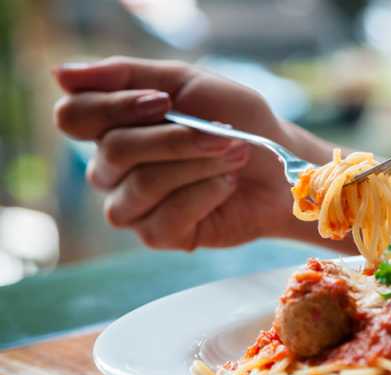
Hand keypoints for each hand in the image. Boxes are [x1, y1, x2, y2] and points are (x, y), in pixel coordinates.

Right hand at [53, 56, 304, 249]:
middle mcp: (112, 169)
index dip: (114, 107)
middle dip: (178, 138)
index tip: (162, 100)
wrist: (281, 167)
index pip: (73, 116)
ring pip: (143, 183)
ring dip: (199, 165)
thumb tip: (60, 74)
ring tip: (236, 156)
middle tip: (225, 135)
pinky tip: (227, 188)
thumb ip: (128, 75)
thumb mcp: (189, 84)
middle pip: (114, 150)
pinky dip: (206, 195)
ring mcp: (132, 206)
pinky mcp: (158, 235)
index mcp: (112, 127)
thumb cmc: (238, 123)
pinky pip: (166, 217)